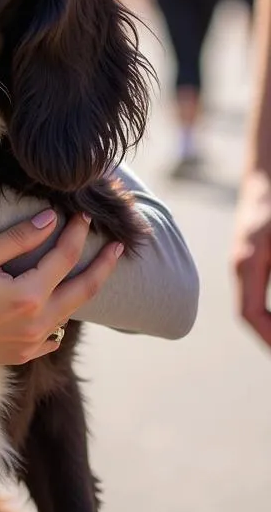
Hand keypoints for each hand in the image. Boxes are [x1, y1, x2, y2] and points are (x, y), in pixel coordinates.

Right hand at [0, 210, 122, 391]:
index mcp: (27, 296)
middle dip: (103, 265)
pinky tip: (62, 309)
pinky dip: (63, 317)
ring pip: (71, 312)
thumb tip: (49, 221)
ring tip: (97, 271)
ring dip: (87, 289)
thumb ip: (14, 240)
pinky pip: (55, 335)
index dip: (76, 234)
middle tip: (119, 246)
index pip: (64, 257)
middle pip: (83, 289)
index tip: (83, 216)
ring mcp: (32, 343)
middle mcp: (38, 322)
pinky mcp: (23, 354)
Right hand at [232, 168, 270, 348]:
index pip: (251, 315)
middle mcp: (243, 267)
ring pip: (258, 306)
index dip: (270, 340)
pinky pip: (262, 293)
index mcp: (247, 264)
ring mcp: (248, 263)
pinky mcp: (257, 258)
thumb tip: (270, 311)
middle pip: (254, 315)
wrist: (268, 172)